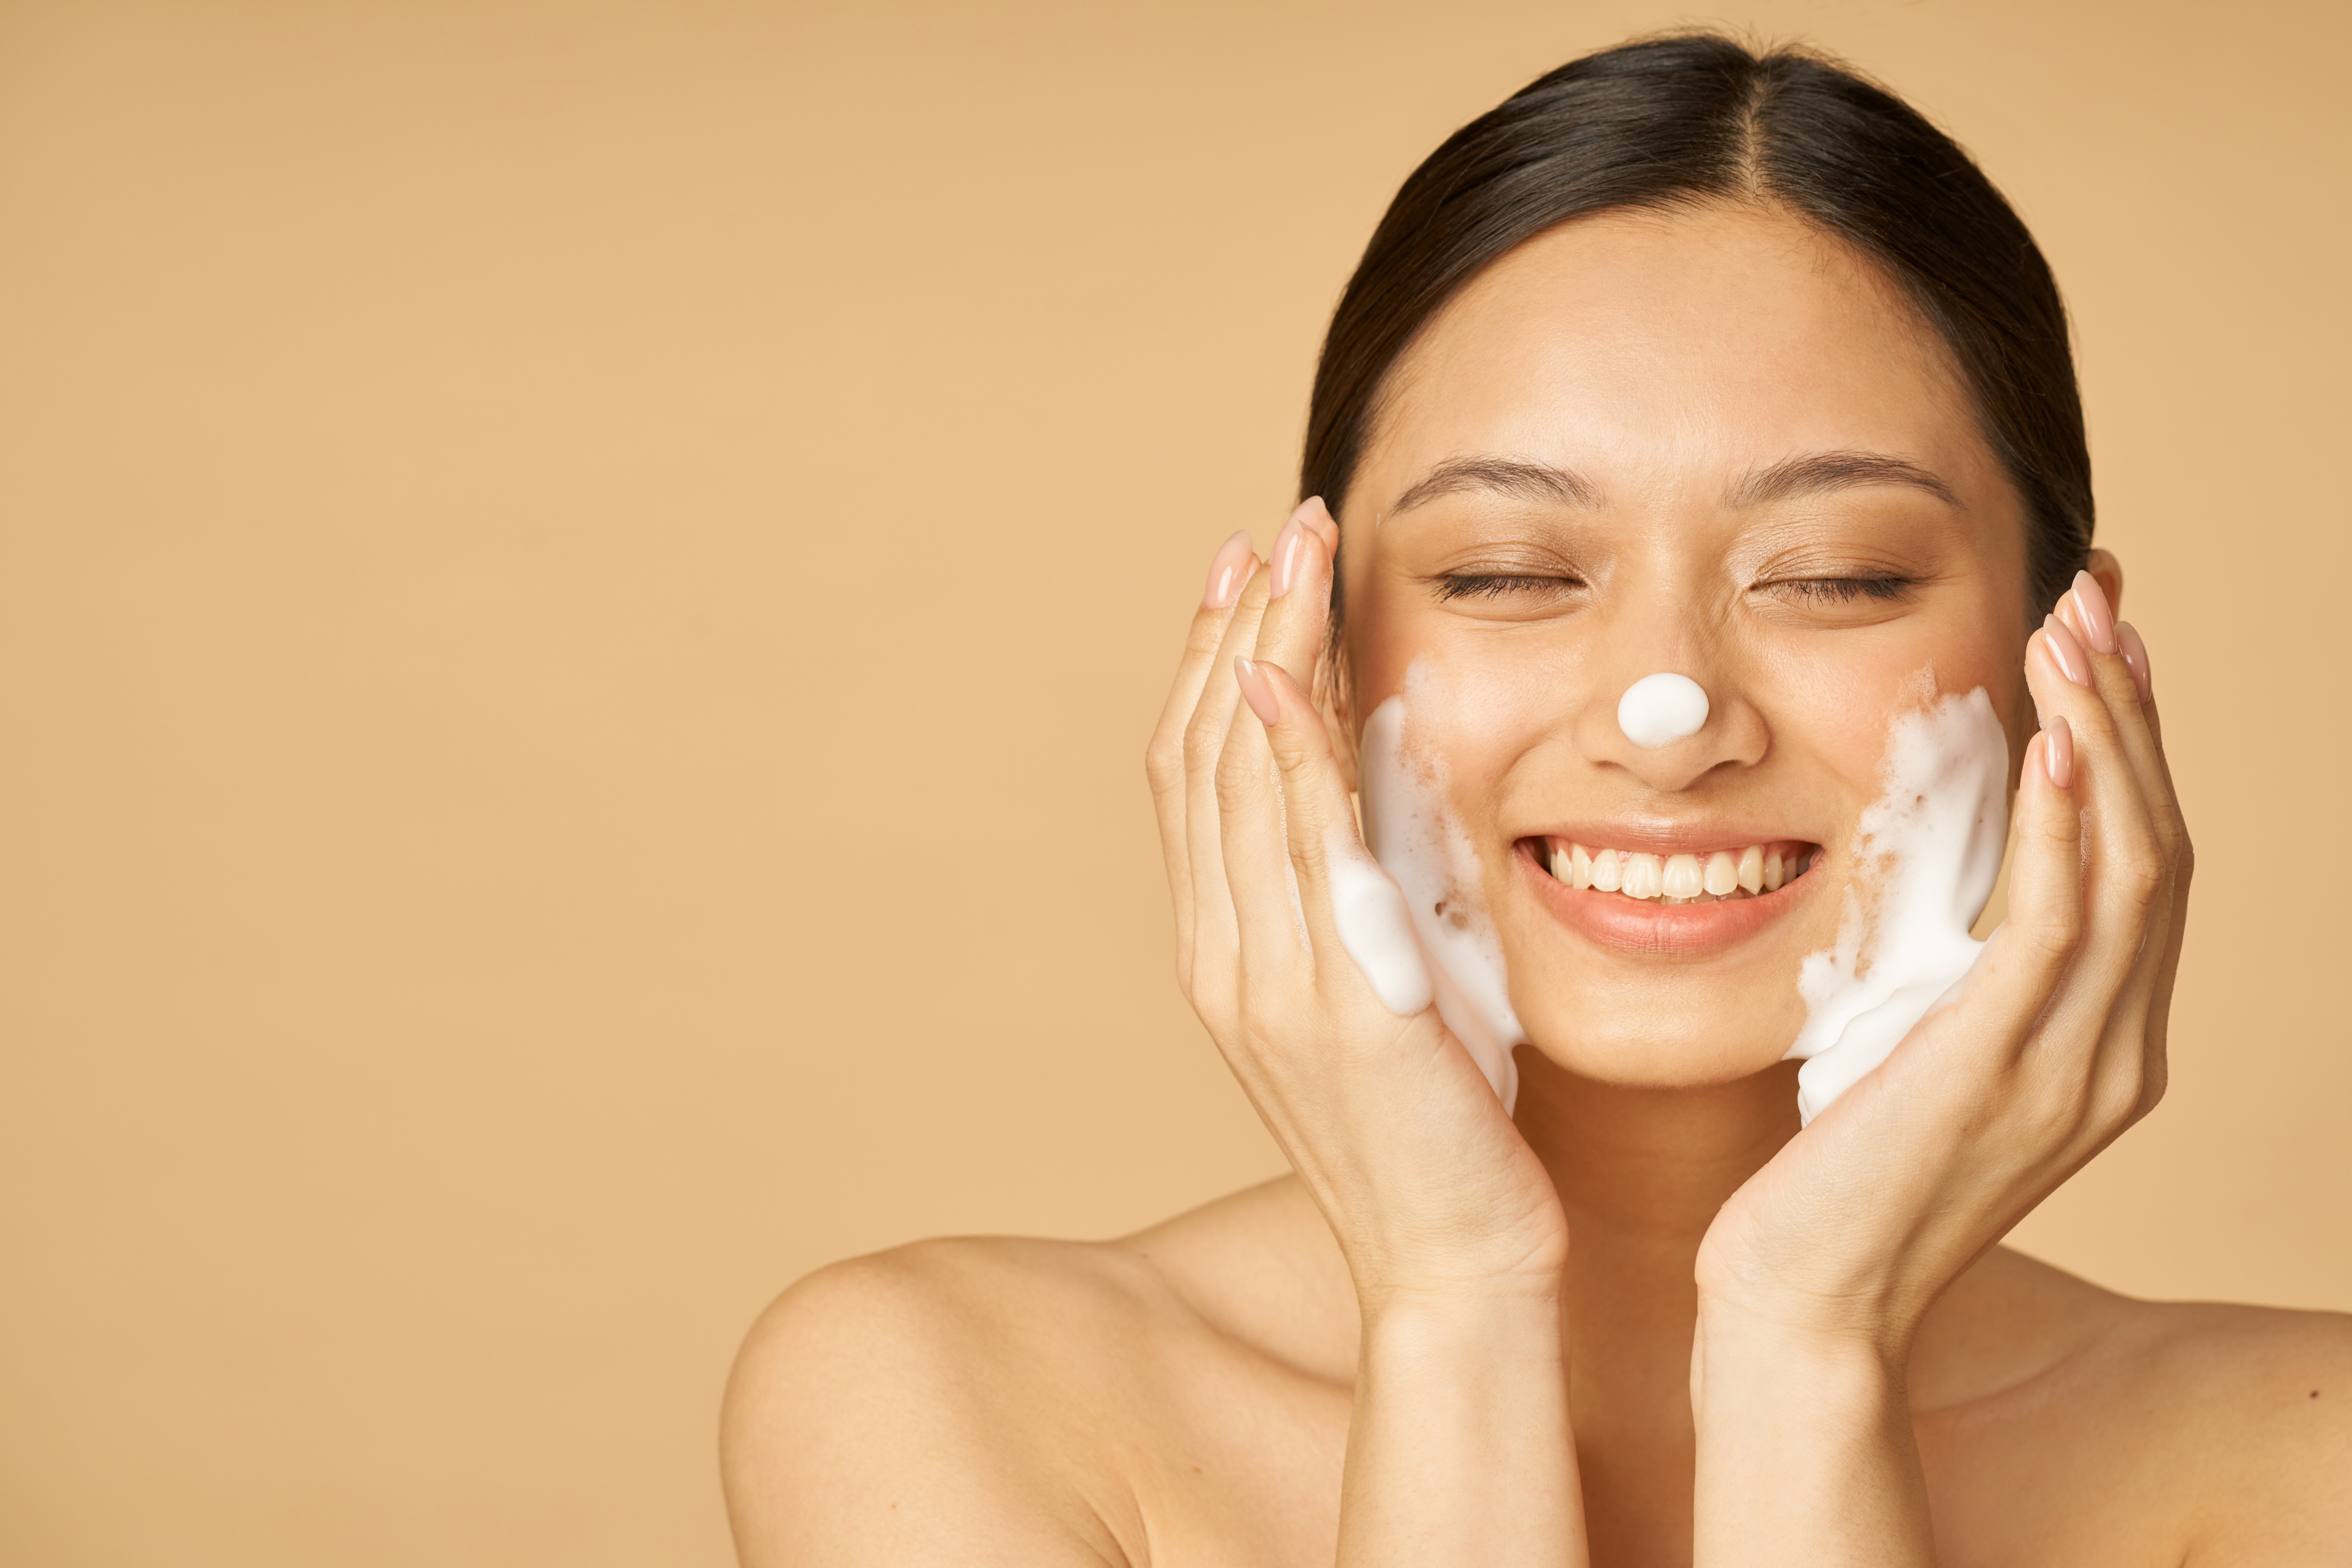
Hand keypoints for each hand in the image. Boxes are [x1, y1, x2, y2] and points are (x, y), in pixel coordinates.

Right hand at [1144, 500, 1566, 1302]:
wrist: (1451, 1264)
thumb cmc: (1435, 1133)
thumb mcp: (1381, 997)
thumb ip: (1351, 909)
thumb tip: (1367, 811)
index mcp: (1228, 957)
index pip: (1196, 781)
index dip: (1212, 673)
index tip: (1246, 585)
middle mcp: (1224, 958)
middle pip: (1202, 760)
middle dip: (1232, 635)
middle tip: (1268, 536)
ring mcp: (1266, 979)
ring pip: (1239, 782)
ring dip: (1262, 656)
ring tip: (1292, 558)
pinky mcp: (1336, 998)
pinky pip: (1297, 849)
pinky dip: (1287, 754)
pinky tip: (1292, 671)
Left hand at [1694, 573, 2189, 1353]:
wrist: (1808, 1298)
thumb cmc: (1839, 1175)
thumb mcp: (1914, 1048)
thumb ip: (1955, 977)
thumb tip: (1944, 873)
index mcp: (2097, 1046)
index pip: (2140, 867)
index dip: (2132, 750)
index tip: (2103, 651)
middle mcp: (2113, 1053)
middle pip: (2156, 847)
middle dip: (2131, 716)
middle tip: (2098, 604)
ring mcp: (2073, 1067)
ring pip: (2129, 866)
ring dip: (2107, 738)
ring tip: (2077, 633)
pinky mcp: (2005, 1069)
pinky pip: (2060, 924)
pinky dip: (2066, 826)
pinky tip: (2058, 744)